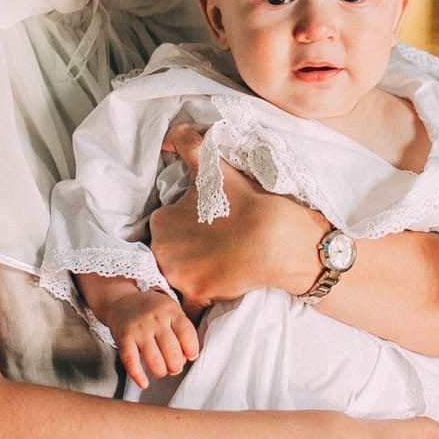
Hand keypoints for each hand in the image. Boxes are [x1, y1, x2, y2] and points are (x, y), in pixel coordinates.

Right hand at [105, 288, 199, 389]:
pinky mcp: (124, 338)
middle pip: (172, 351)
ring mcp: (139, 329)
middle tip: (174, 367)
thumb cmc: (152, 310)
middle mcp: (156, 319)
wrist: (121, 300)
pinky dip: (138, 375)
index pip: (187, 334)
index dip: (192, 350)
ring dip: (161, 371)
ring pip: (154, 360)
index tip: (190, 356)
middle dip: (176, 366)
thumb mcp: (171, 311)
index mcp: (171, 311)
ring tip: (161, 370)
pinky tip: (144, 382)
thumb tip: (187, 358)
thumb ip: (182, 331)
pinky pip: (131, 361)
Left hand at [149, 124, 326, 306]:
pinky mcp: (197, 297)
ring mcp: (179, 277)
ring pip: (178, 278)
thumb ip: (187, 143)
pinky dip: (198, 300)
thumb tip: (168, 133)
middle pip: (168, 254)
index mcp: (161, 221)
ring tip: (218, 265)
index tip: (206, 225)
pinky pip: (189, 305)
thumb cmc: (246, 201)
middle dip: (186, 251)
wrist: (277, 238)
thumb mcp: (214, 164)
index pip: (165, 227)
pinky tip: (217, 289)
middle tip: (215, 245)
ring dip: (192, 275)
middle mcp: (161, 251)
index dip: (186, 226)